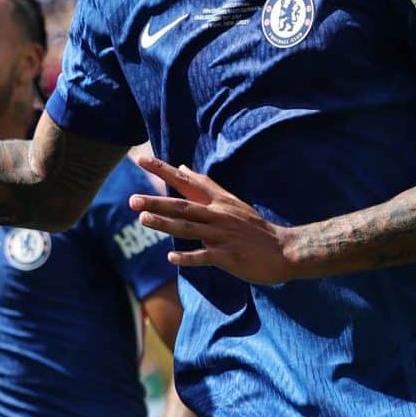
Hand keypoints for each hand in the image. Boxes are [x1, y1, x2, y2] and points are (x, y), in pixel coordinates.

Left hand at [130, 156, 296, 284]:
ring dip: (165, 223)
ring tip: (143, 218)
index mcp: (219, 201)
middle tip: (132, 198)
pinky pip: (204, 256)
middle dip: (157, 201)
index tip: (142, 159)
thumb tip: (183, 167)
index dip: (164, 170)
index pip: (187, 181)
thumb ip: (206, 186)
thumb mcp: (231, 202)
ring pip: (189, 228)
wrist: (283, 250)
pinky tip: (171, 257)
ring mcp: (222, 236)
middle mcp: (218, 215)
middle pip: (183, 205)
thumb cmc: (254, 228)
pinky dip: (188, 257)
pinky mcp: (228, 256)